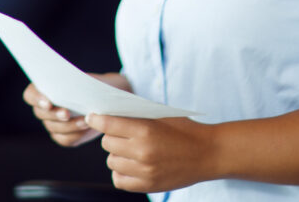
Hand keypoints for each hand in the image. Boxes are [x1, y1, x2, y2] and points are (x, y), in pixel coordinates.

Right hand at [23, 73, 131, 147]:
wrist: (109, 101)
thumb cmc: (96, 85)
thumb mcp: (89, 80)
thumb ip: (78, 83)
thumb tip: (74, 88)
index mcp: (45, 88)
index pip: (30, 95)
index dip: (36, 99)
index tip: (48, 102)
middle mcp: (45, 107)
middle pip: (40, 113)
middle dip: (54, 114)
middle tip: (67, 113)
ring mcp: (53, 123)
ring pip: (53, 127)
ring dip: (68, 125)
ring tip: (85, 120)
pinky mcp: (63, 136)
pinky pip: (64, 139)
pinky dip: (74, 134)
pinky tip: (86, 128)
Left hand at [85, 114, 217, 192]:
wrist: (208, 153)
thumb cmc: (184, 130)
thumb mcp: (159, 116)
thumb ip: (135, 116)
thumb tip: (109, 112)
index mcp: (145, 130)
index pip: (108, 125)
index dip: (96, 119)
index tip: (90, 117)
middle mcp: (142, 152)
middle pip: (107, 144)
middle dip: (111, 137)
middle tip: (121, 134)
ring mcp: (145, 171)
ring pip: (111, 162)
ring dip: (116, 155)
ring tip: (129, 150)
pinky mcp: (148, 185)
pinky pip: (119, 180)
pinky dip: (121, 172)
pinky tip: (130, 165)